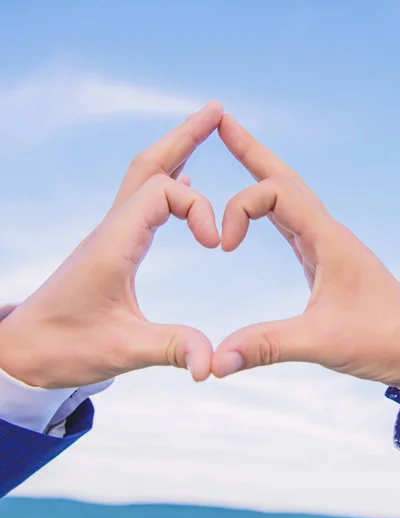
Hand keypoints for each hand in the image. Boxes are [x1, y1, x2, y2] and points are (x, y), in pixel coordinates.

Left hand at [0, 101, 222, 387]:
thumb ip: (171, 349)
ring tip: (202, 132)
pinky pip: (140, 202)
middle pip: (148, 165)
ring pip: (142, 178)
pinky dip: (165, 183)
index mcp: (114, 243)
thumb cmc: (64, 348)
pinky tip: (180, 184)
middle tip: (215, 111)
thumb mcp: (120, 351)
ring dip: (174, 153)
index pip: (164, 191)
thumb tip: (213, 365)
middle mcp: (110, 230)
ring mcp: (108, 236)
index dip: (200, 208)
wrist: (23, 352)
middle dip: (184, 136)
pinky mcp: (109, 248)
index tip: (216, 246)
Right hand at [212, 115, 399, 407]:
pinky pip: (292, 224)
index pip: (274, 193)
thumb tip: (215, 362)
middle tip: (222, 122)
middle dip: (250, 151)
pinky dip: (269, 211)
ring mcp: (328, 246)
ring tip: (237, 151)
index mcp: (328, 238)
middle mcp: (328, 233)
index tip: (223, 246)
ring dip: (260, 175)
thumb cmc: (383, 340)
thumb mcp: (322, 342)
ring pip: (289, 198)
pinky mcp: (326, 262)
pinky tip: (260, 214)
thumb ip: (266, 346)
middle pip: (284, 178)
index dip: (239, 208)